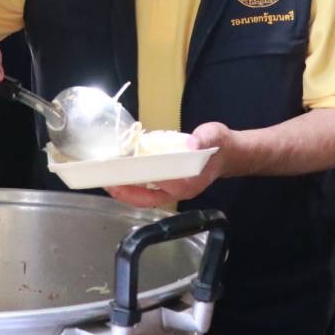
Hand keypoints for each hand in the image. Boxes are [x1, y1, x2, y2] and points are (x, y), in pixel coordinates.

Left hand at [105, 122, 233, 208]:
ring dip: (126, 191)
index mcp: (189, 182)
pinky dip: (134, 186)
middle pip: (147, 198)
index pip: (158, 185)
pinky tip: (122, 176)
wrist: (228, 154)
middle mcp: (179, 192)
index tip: (120, 174)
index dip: (138, 181)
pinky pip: (148, 192)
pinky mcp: (170, 188)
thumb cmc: (219, 145)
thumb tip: (192, 143)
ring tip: (108, 180)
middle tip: (105, 180)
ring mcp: (174, 192)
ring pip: (145, 198)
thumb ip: (204, 138)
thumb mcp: (214, 136)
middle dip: (125, 191)